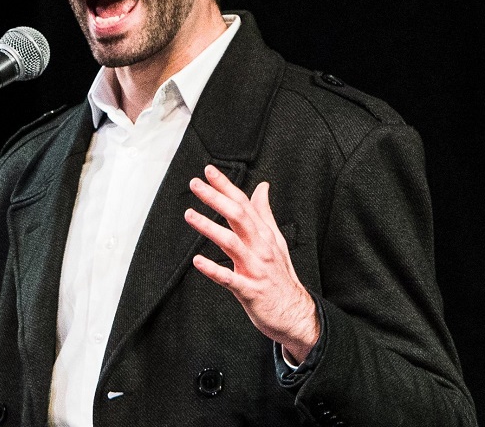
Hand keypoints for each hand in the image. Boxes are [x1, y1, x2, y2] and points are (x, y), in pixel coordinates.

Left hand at [184, 165, 319, 361]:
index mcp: (264, 235)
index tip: (209, 171)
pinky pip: (230, 279)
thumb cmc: (281, 275)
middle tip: (195, 184)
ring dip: (210, 228)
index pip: (244, 203)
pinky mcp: (251, 291)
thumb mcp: (276, 241)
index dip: (226, 186)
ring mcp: (256, 269)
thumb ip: (265, 213)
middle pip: (238, 216)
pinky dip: (214, 269)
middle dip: (216, 198)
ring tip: (189, 215)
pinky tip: (198, 261)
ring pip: (232, 243)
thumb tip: (263, 187)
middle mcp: (261, 248)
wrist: (295, 313)